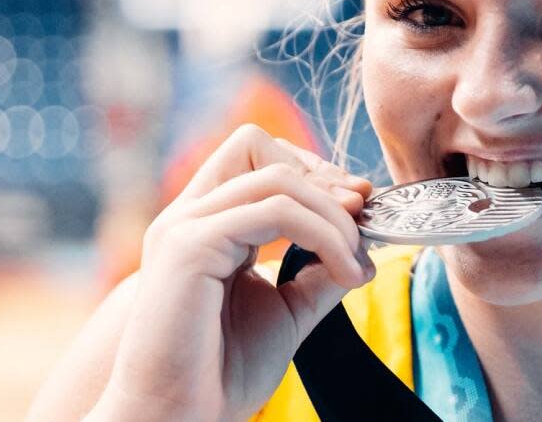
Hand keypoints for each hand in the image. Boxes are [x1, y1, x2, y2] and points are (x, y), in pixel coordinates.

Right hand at [98, 123, 374, 421]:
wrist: (177, 421)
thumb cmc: (221, 374)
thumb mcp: (286, 309)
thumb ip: (318, 271)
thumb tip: (364, 249)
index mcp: (204, 224)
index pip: (256, 156)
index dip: (312, 170)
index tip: (357, 206)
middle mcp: (187, 215)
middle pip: (257, 145)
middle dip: (322, 176)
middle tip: (363, 218)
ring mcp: (183, 226)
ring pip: (277, 177)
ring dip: (333, 213)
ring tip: (355, 262)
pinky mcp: (189, 246)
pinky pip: (276, 211)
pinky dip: (325, 235)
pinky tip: (345, 273)